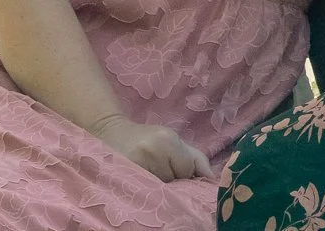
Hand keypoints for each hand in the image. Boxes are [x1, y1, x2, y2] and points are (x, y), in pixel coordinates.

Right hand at [93, 113, 212, 181]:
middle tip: (158, 168)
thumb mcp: (174, 140)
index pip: (186, 170)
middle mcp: (152, 150)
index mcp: (167, 140)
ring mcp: (136, 164)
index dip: (182, 171)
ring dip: (158, 184)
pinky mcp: (123, 176)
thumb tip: (212, 179)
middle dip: (171, 179)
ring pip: (160, 188)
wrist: (111, 132)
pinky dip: (146, 188)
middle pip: (174, 181)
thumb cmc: (148, 138)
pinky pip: (145, 191)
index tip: (171, 165)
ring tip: (148, 172)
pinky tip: (140, 179)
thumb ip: (196, 158)